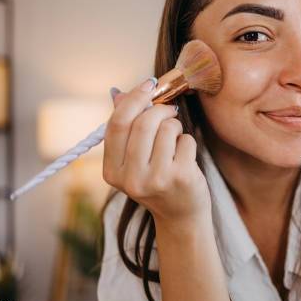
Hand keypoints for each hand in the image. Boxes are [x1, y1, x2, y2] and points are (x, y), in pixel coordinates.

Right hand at [102, 79, 210, 230]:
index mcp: (112, 171)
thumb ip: (126, 127)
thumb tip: (118, 93)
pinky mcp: (181, 178)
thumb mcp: (134, 159)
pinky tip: (185, 156)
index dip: (134, 98)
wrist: (181, 216)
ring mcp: (156, 180)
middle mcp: (131, 179)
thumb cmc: (157, 179)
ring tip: (175, 140)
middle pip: (143, 123)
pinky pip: (186, 140)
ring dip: (175, 127)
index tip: (148, 84)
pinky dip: (188, 142)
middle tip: (170, 110)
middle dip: (160, 109)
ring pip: (167, 129)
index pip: (117, 124)